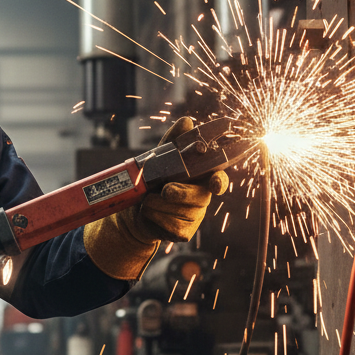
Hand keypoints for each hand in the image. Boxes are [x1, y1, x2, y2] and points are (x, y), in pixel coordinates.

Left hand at [127, 117, 228, 242]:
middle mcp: (201, 197)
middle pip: (199, 197)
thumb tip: (187, 121)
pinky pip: (171, 226)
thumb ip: (174, 140)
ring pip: (181, 212)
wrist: (135, 209)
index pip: (218, 180)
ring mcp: (194, 217)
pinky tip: (148, 212)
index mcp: (201, 178)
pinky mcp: (182, 232)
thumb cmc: (154, 180)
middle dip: (181, 193)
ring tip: (147, 199)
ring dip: (159, 204)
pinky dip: (155, 217)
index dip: (219, 181)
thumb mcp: (161, 157)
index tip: (214, 182)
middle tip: (166, 190)